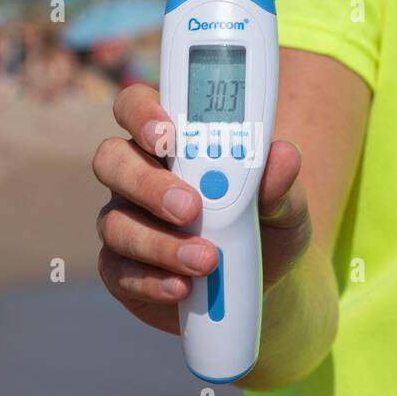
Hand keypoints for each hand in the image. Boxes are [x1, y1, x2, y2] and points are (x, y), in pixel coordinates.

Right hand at [92, 83, 308, 334]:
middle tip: (190, 207)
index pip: (136, 107)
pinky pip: (119, 271)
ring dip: (159, 243)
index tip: (168, 133)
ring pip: (115, 223)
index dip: (142, 113)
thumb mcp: (284, 204)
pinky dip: (152, 281)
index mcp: (170, 142)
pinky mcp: (121, 270)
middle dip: (147, 183)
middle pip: (112, 160)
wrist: (263, 285)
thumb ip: (279, 181)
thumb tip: (284, 156)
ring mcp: (124, 222)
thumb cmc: (266, 226)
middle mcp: (137, 176)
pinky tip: (182, 288)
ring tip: (207, 261)